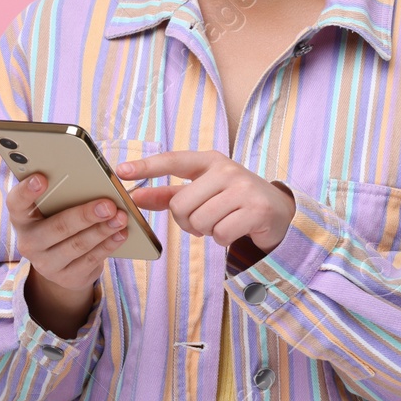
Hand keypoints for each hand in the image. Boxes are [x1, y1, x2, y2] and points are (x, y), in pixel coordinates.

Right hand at [5, 171, 128, 292]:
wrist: (60, 263)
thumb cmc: (59, 222)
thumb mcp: (53, 210)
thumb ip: (63, 196)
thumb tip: (95, 183)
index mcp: (22, 218)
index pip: (16, 202)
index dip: (26, 191)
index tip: (41, 178)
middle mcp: (29, 242)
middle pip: (57, 227)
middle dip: (85, 216)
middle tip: (108, 205)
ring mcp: (46, 264)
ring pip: (77, 245)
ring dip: (102, 230)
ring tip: (120, 218)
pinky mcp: (66, 278)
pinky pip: (90, 260)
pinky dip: (108, 245)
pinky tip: (120, 234)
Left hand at [116, 150, 295, 253]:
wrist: (279, 212)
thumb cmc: (233, 200)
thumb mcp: (203, 191)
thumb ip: (169, 194)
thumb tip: (136, 195)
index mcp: (210, 161)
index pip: (173, 161)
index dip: (146, 167)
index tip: (120, 171)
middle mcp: (226, 170)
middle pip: (181, 205)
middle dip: (187, 221)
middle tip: (204, 220)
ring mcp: (243, 189)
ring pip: (199, 222)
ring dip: (206, 231)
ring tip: (221, 222)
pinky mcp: (256, 210)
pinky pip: (220, 234)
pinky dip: (222, 239)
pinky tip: (234, 230)